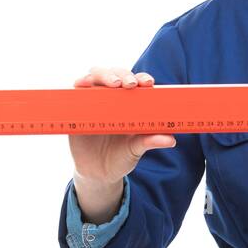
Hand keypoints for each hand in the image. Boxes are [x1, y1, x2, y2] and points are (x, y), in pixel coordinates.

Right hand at [68, 66, 176, 185]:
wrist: (98, 174)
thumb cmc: (121, 157)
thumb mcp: (136, 150)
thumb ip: (151, 142)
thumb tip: (171, 140)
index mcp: (130, 104)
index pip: (137, 83)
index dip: (142, 78)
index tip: (148, 83)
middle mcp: (112, 98)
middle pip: (116, 74)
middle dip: (124, 74)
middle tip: (130, 84)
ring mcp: (94, 101)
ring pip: (96, 76)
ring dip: (104, 75)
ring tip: (113, 84)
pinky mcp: (77, 108)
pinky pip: (76, 91)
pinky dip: (79, 83)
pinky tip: (83, 84)